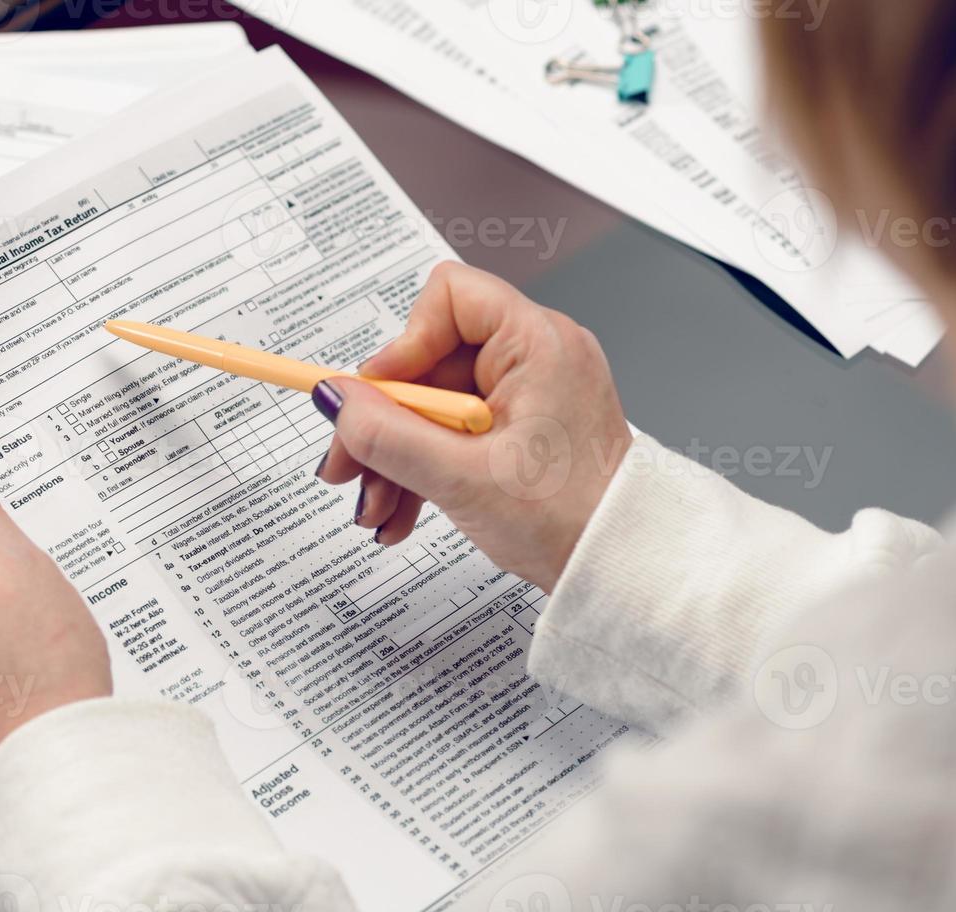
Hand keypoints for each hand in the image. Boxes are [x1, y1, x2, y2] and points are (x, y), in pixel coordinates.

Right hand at [315, 262, 631, 592]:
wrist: (618, 568)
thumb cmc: (572, 521)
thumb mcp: (460, 478)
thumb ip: (387, 436)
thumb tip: (336, 399)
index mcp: (537, 344)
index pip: (449, 298)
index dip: (403, 345)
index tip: (376, 398)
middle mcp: (536, 357)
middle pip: (428, 361)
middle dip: (384, 423)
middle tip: (349, 467)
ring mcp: (529, 395)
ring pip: (434, 404)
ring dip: (396, 456)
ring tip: (377, 509)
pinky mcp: (522, 429)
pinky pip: (454, 432)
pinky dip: (424, 468)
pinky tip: (403, 512)